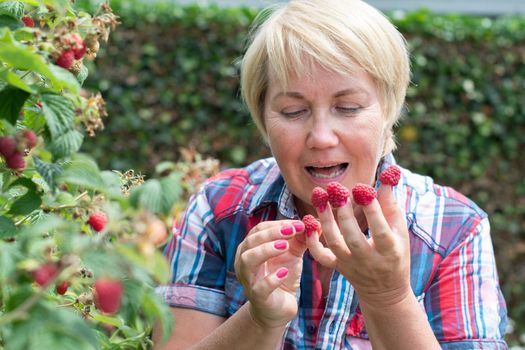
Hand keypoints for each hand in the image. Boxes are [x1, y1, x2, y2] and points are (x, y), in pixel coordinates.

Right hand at [234, 220, 305, 327]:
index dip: (277, 224)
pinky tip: (284, 273)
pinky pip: (259, 287)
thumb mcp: (292, 254)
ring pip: (248, 260)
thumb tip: (312, 223)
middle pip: (251, 241)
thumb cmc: (282, 276)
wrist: (279, 307)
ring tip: (285, 246)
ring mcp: (249, 279)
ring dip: (266, 250)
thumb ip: (299, 239)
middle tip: (291, 230)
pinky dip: (271, 279)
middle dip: (271, 233)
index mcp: (250, 248)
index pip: (259, 230)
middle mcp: (244, 261)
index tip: (297, 223)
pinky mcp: (257, 297)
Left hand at [306, 183, 410, 308]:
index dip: (372, 210)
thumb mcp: (399, 230)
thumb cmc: (395, 252)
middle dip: (344, 214)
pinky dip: (312, 240)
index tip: (363, 189)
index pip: (380, 231)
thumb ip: (390, 203)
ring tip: (320, 196)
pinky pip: (320, 255)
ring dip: (325, 220)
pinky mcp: (337, 267)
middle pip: (353, 238)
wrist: (385, 290)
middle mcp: (369, 260)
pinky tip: (309, 219)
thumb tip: (389, 174)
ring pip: (334, 244)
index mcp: (390, 251)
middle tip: (338, 190)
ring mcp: (350, 265)